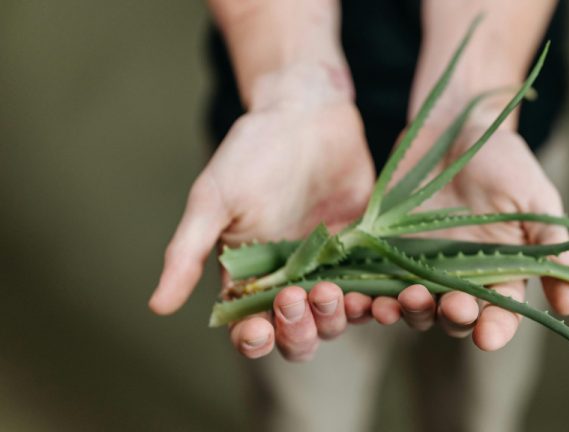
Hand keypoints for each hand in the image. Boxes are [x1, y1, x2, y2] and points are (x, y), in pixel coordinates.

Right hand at [149, 72, 376, 360]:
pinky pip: (377, 288)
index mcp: (249, 277)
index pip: (251, 328)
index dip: (255, 339)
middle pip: (299, 334)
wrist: (306, 112)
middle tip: (300, 296)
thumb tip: (156, 305)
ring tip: (340, 294)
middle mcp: (291, 281)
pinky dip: (383, 300)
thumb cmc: (251, 152)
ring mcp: (331, 268)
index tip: (259, 328)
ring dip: (340, 318)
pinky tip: (389, 296)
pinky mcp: (367, 251)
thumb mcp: (213, 199)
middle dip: (300, 329)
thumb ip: (188, 252)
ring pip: (339, 318)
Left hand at [373, 117, 568, 350]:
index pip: (500, 313)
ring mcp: (420, 265)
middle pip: (454, 317)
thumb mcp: (534, 198)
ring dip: (408, 312)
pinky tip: (360, 296)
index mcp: (500, 271)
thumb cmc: (503, 160)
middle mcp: (459, 276)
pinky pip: (375, 281)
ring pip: (413, 306)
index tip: (488, 336)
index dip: (495, 329)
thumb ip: (549, 246)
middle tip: (450, 305)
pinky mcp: (386, 249)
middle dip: (452, 317)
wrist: (455, 125)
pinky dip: (367, 295)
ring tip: (401, 302)